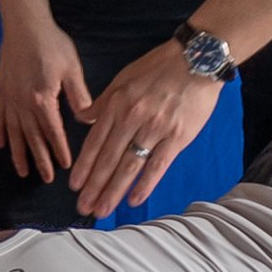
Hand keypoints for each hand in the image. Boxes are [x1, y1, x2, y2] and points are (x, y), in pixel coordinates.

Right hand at [0, 11, 91, 182]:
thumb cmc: (51, 44)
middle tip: (47, 179)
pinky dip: (1, 133)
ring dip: (19, 153)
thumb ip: (79, 96)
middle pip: (32, 138)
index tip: (65, 166)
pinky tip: (3, 145)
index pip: (53, 132)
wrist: (24, 24)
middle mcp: (22, 103)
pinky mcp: (0, 89)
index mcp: (42, 100)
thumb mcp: (72, 69)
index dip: (59, 150)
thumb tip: (87, 119)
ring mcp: (9, 97)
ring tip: (22, 171)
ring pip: (14, 132)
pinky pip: (0, 117)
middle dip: (40, 160)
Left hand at [72, 41, 219, 219]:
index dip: (84, 166)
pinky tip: (133, 201)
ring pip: (130, 166)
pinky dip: (145, 185)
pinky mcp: (177, 137)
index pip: (95, 141)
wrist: (197, 60)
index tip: (75, 186)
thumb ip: (102, 101)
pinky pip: (158, 165)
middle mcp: (132, 118)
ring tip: (102, 211)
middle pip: (109, 159)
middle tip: (84, 208)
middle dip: (94, 186)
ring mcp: (155, 129)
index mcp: (117, 104)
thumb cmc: (159, 67)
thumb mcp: (124, 77)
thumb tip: (82, 118)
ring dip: (114, 191)